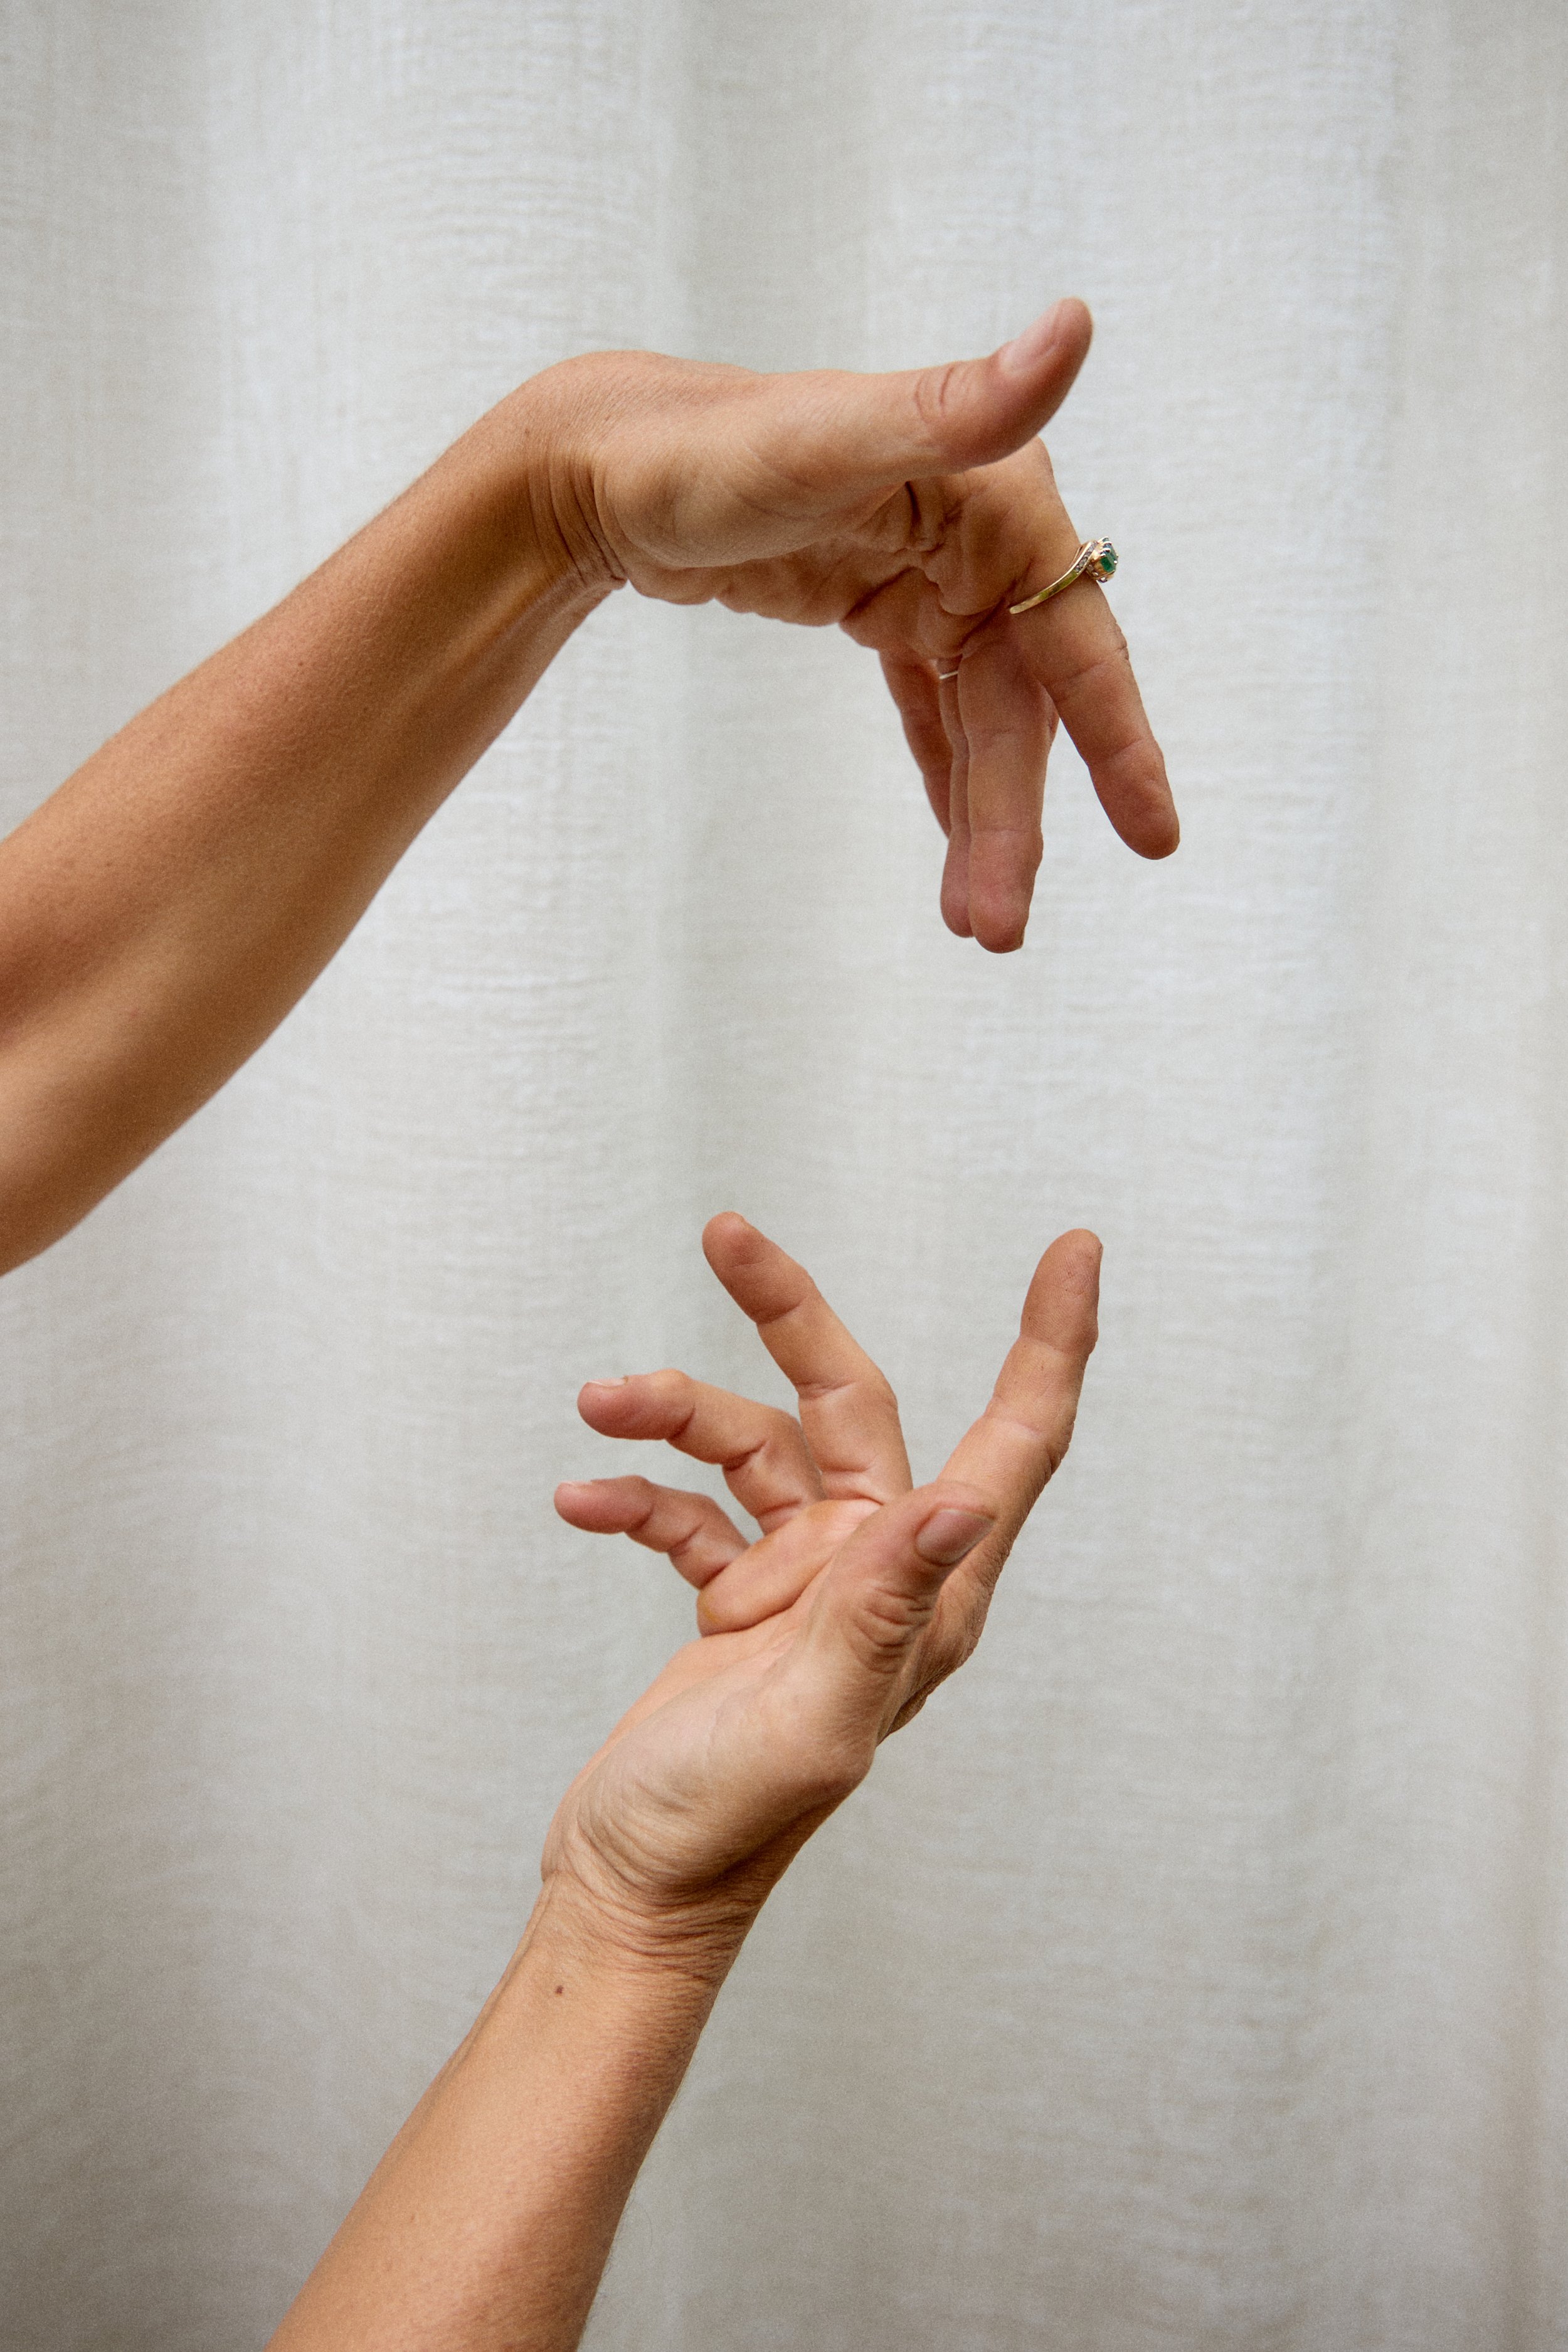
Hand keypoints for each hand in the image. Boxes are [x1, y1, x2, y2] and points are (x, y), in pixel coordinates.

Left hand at [534, 302, 1175, 951]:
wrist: (599, 469)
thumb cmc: (704, 451)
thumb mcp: (830, 439)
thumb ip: (958, 405)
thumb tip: (1073, 324)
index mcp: (995, 498)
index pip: (1077, 640)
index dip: (1120, 742)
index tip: (1153, 839)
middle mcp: (980, 536)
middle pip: (1022, 705)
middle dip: (1014, 819)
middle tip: (998, 928)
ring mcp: (933, 575)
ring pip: (981, 721)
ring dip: (983, 817)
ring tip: (974, 920)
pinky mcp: (882, 605)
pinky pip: (938, 709)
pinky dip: (948, 776)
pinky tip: (957, 849)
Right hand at [547, 1213, 1099, 1956]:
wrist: (633, 1890)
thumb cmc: (725, 1831)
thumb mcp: (812, 1717)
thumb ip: (881, 1608)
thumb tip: (959, 1506)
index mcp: (928, 1596)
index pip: (1015, 1443)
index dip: (1052, 1344)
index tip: (1075, 1249)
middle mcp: (878, 1572)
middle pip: (849, 1402)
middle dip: (787, 1315)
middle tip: (725, 1233)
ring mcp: (806, 1581)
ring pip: (750, 1445)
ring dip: (672, 1415)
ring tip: (599, 1403)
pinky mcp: (738, 1595)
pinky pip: (690, 1507)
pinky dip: (638, 1491)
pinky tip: (582, 1498)